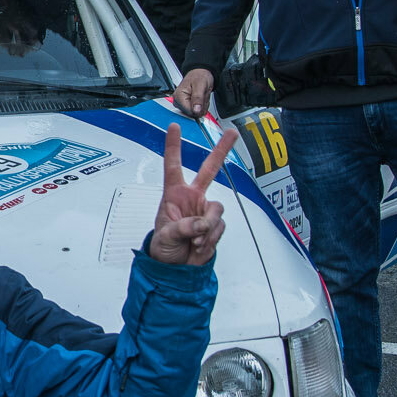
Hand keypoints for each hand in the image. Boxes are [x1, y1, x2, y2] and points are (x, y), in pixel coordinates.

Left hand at [146, 123, 236, 265]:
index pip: (173, 166)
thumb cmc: (163, 248)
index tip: (174, 127)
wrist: (176, 269)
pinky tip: (200, 245)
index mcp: (174, 195)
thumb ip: (183, 228)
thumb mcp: (166, 236)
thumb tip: (202, 224)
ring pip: (217, 209)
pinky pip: (219, 227)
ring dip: (208, 227)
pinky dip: (211, 238)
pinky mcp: (215, 225)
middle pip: (209, 170)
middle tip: (232, 133)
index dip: (173, 146)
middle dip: (222, 151)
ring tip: (195, 241)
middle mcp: (192, 198)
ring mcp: (204, 211)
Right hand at [174, 68, 214, 118]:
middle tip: (202, 95)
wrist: (200, 73)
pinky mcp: (186, 106)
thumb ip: (198, 98)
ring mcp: (182, 105)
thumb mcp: (200, 85)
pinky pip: (197, 112)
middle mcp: (178, 102)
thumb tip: (196, 110)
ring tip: (201, 95)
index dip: (199, 108)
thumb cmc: (199, 76)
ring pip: (196, 113)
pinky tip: (200, 99)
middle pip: (193, 114)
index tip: (202, 99)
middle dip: (201, 106)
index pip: (189, 112)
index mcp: (178, 96)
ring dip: (202, 105)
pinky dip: (202, 106)